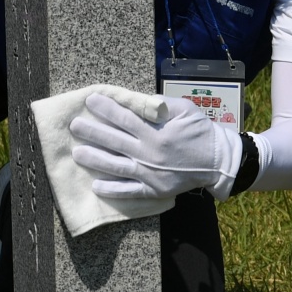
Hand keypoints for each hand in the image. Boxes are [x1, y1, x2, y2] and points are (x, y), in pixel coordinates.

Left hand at [68, 93, 239, 200]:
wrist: (217, 161)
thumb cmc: (201, 132)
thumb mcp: (185, 110)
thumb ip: (162, 105)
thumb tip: (140, 100)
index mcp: (156, 132)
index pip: (125, 118)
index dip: (106, 109)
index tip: (90, 101)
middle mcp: (149, 153)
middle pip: (114, 141)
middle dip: (92, 132)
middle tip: (74, 125)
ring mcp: (149, 173)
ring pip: (116, 165)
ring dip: (94, 159)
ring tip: (77, 152)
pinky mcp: (153, 189)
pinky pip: (129, 191)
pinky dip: (112, 189)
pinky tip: (95, 185)